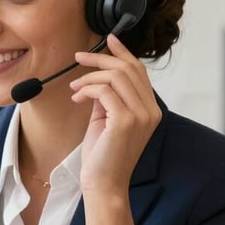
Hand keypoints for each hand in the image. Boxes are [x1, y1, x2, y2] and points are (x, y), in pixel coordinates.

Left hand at [69, 34, 161, 224]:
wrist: (103, 185)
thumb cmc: (102, 157)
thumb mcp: (106, 121)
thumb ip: (107, 100)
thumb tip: (97, 80)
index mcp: (149, 110)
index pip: (139, 71)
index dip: (123, 52)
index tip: (108, 39)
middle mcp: (149, 111)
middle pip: (128, 68)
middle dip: (101, 59)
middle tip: (78, 58)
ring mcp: (140, 115)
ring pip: (115, 77)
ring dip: (89, 77)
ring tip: (74, 88)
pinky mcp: (125, 121)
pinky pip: (104, 91)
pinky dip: (87, 89)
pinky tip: (77, 97)